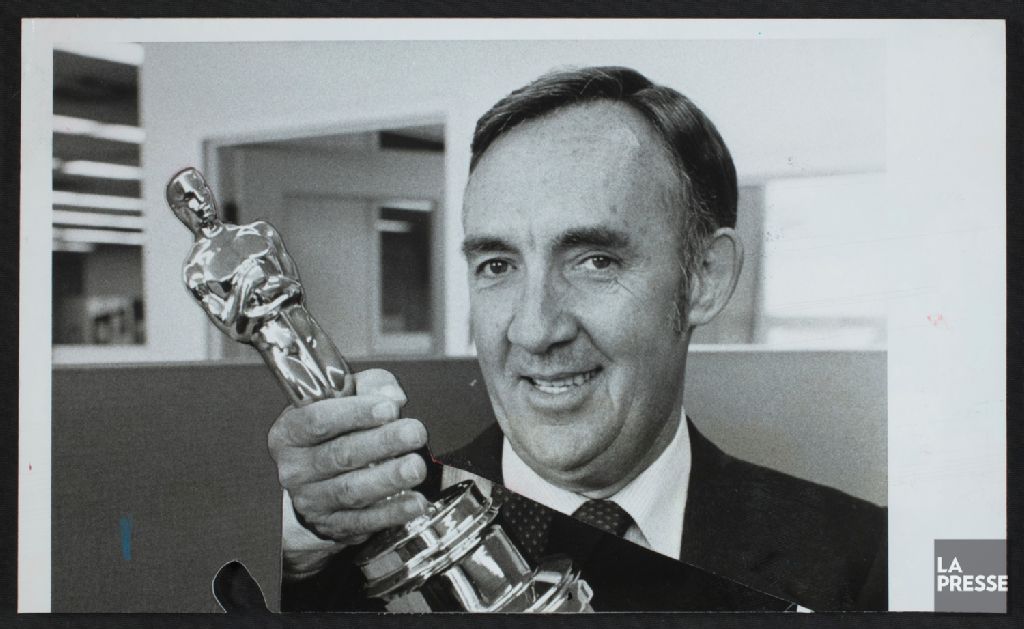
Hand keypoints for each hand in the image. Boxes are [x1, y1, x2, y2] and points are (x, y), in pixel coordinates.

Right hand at [268, 369, 430, 546]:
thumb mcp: (347, 396)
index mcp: (290, 432)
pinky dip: (392, 513)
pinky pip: (363, 521)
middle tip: (414, 433)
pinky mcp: (332, 525)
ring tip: (416, 467)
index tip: (389, 408)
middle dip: (382, 443)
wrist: (320, 476)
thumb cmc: (335, 429)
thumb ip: (371, 386)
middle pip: (339, 454)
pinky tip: (415, 502)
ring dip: (388, 478)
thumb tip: (392, 396)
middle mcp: (295, 468)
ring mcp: (311, 500)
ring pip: (351, 490)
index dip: (355, 414)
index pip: (318, 420)